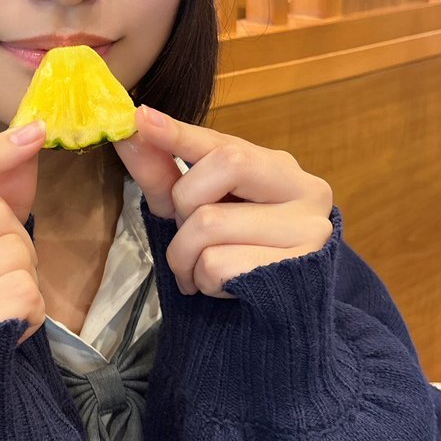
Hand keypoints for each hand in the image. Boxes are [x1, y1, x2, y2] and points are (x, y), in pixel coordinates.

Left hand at [113, 106, 332, 297]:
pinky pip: (220, 264)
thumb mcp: (193, 210)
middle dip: (184, 205)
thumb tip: (130, 130)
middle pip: (226, 165)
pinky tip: (226, 288)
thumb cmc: (232, 256)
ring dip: (186, 257)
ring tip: (203, 271)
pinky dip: (206, 281)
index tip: (142, 116)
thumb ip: (162, 172)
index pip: (223, 141)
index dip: (180, 132)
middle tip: (188, 236)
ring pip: (211, 223)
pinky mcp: (300, 269)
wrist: (278, 323)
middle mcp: (305, 188)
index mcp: (277, 167)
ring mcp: (310, 228)